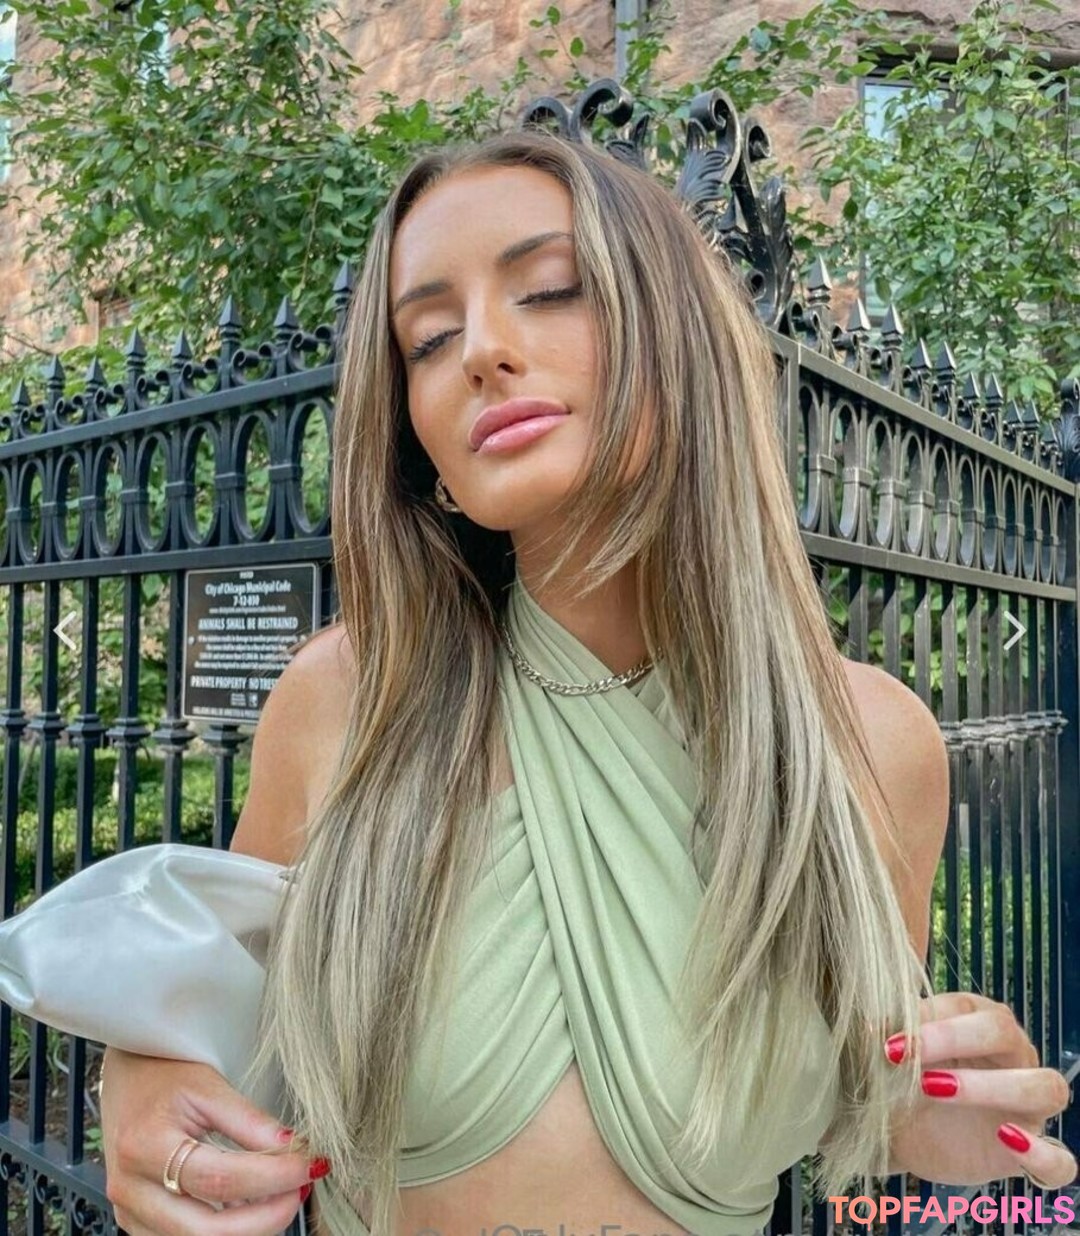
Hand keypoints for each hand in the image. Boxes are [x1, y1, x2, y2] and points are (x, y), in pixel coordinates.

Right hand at [101, 1047, 327, 1234]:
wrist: (128, 1075)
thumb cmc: (167, 1073)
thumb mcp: (209, 1086)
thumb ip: (249, 1121)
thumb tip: (292, 1149)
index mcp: (146, 1146)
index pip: (219, 1179)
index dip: (272, 1177)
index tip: (310, 1164)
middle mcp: (130, 1188)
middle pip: (206, 1230)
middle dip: (266, 1219)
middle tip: (302, 1189)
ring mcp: (129, 1211)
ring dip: (249, 1228)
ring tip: (282, 1195)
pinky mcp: (134, 1221)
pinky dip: (224, 1230)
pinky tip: (252, 1205)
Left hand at [886, 992, 1076, 1187]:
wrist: (900, 1132)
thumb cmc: (900, 1078)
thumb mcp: (891, 1053)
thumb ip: (890, 1030)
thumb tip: (873, 1016)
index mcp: (982, 1021)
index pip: (970, 1007)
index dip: (928, 1019)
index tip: (886, 1039)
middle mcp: (1015, 1057)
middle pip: (1005, 1033)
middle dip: (952, 1039)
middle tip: (902, 1057)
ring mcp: (1028, 1106)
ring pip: (1045, 1086)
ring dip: (991, 1086)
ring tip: (936, 1089)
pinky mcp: (1031, 1154)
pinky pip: (1060, 1161)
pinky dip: (1041, 1153)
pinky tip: (1006, 1140)